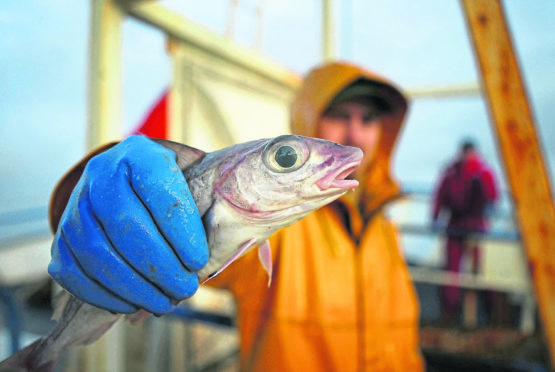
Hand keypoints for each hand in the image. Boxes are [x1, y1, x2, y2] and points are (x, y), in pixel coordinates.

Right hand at [48, 136, 208, 314]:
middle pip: (124, 224)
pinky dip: (103, 295)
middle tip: (185, 288)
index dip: (180, 230)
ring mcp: (75, 204)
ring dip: (134, 286)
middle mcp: (101, 173)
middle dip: (159, 265)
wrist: (127, 181)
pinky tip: (132, 305)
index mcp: (139, 154)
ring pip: (96, 251)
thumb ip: (203, 206)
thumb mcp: (191, 181)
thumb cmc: (169, 189)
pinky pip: (72, 271)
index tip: (198, 261)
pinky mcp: (62, 236)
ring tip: (164, 303)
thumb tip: (208, 259)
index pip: (158, 190)